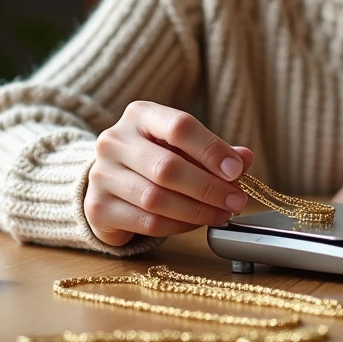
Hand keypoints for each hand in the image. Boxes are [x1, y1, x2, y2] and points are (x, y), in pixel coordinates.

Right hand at [84, 101, 253, 247]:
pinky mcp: (98, 208)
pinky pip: (146, 222)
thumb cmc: (155, 158)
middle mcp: (114, 140)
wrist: (107, 181)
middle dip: (208, 187)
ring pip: (156, 198)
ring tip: (222, 214)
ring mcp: (102, 175)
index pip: (179, 126)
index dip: (211, 149)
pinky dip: (178, 226)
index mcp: (140, 115)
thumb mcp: (183, 146)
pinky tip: (195, 224)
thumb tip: (245, 159)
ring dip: (197, 211)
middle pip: (167, 167)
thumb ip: (213, 151)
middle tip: (236, 200)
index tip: (236, 171)